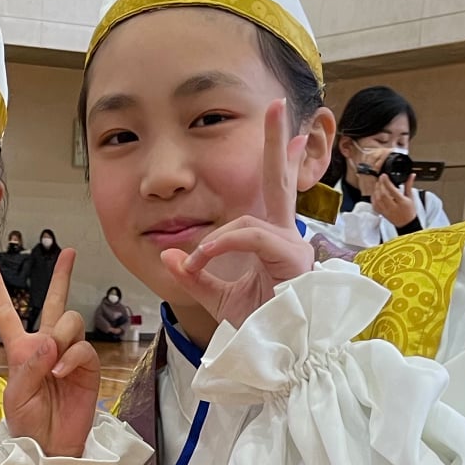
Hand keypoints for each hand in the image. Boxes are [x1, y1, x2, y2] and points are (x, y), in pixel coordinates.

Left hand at [0, 249, 101, 458]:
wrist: (49, 447)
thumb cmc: (27, 423)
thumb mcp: (16, 393)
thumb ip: (30, 364)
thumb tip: (51, 340)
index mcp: (21, 350)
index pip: (8, 315)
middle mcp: (46, 346)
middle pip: (55, 304)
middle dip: (62, 277)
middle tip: (69, 253)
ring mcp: (69, 355)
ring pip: (70, 322)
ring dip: (62, 336)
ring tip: (55, 365)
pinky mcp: (87, 369)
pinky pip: (84, 349)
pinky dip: (72, 358)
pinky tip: (62, 373)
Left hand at [160, 101, 313, 331]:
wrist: (280, 360)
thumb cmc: (259, 330)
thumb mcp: (219, 298)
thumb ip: (195, 275)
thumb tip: (172, 252)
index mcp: (270, 241)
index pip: (270, 195)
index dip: (277, 163)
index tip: (287, 134)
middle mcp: (285, 237)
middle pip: (279, 181)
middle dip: (275, 142)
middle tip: (273, 105)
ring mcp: (292, 247)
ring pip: (247, 221)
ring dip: (214, 242)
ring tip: (197, 264)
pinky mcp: (292, 260)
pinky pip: (251, 235)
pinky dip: (223, 244)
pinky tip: (206, 258)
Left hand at [370, 173, 419, 229]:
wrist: (406, 224)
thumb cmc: (409, 211)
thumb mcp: (410, 197)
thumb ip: (409, 185)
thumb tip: (411, 175)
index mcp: (402, 202)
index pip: (392, 191)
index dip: (386, 182)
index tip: (384, 176)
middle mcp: (393, 207)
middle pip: (383, 195)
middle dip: (380, 185)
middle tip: (380, 179)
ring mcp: (387, 211)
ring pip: (377, 200)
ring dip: (376, 190)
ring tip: (378, 185)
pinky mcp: (382, 214)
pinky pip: (375, 206)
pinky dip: (373, 198)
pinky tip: (375, 193)